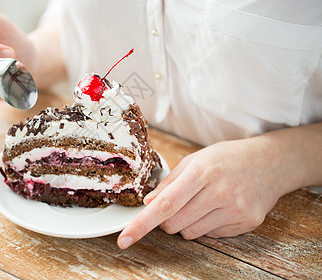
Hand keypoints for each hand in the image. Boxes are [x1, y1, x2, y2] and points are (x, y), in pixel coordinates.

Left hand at [117, 137, 292, 248]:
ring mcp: (235, 210)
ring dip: (187, 223)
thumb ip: (170, 182)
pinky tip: (219, 208)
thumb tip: (148, 203)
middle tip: (179, 203)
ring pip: (190, 233)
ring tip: (202, 203)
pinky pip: (211, 236)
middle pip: (174, 224)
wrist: (271, 162)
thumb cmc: (228, 158)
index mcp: (202, 173)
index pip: (165, 205)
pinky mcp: (246, 223)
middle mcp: (219, 193)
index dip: (141, 224)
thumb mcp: (196, 159)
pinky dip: (207, 225)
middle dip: (167, 219)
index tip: (124, 238)